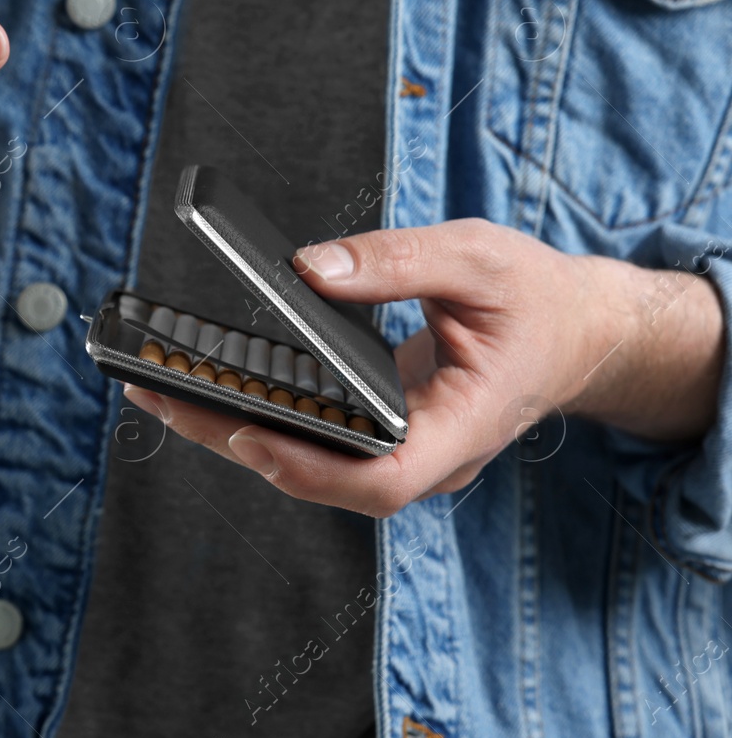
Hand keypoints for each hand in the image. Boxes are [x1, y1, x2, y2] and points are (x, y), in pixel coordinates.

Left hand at [123, 218, 724, 516]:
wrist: (577, 331)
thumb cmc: (537, 297)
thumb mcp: (478, 258)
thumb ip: (396, 261)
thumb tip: (306, 269)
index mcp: (465, 426)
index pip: (384, 479)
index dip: (311, 468)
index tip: (250, 434)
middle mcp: (430, 456)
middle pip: (326, 478)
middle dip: (238, 441)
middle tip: (159, 397)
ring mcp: (407, 453)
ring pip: (313, 465)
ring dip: (234, 432)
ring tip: (159, 391)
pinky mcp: (385, 435)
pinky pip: (318, 440)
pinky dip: (262, 416)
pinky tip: (210, 388)